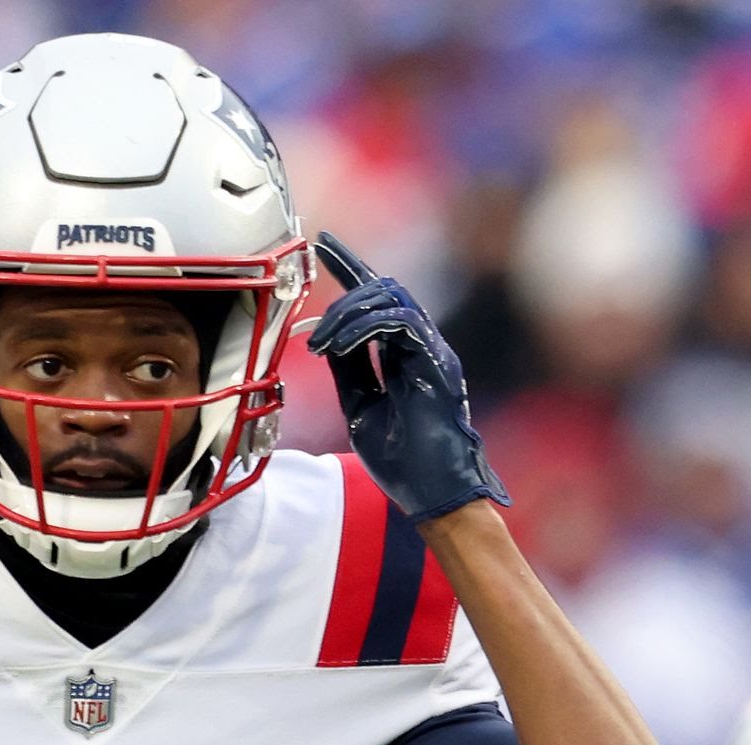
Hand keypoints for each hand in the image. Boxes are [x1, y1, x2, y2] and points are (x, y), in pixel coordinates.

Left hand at [307, 231, 508, 520]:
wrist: (431, 493)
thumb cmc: (402, 460)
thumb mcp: (360, 405)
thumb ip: (349, 369)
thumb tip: (328, 339)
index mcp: (408, 354)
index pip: (380, 300)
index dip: (353, 268)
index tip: (325, 246)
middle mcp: (424, 346)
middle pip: (386, 289)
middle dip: (346, 282)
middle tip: (313, 315)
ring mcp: (433, 351)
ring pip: (391, 298)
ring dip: (347, 313)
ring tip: (320, 343)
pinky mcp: (437, 362)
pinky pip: (399, 322)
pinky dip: (362, 328)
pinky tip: (337, 347)